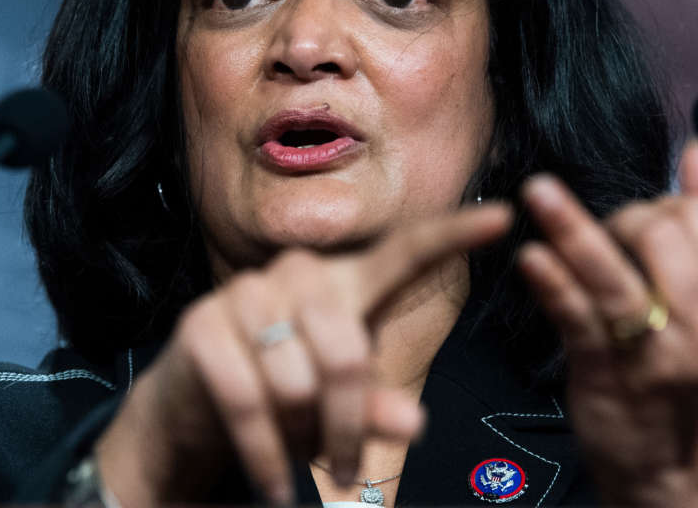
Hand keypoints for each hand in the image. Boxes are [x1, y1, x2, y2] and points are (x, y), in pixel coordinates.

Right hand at [94, 202, 511, 506]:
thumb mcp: (338, 408)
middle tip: (345, 470)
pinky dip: (266, 454)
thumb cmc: (283, 398)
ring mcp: (245, 294)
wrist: (191, 410)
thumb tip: (413, 426)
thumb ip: (375, 408)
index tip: (505, 216)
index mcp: (344, 283)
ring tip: (296, 453)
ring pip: (299, 382)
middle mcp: (297, 274)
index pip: (405, 253)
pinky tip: (273, 484)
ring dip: (301, 437)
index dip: (453, 234)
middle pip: (349, 351)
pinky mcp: (202, 325)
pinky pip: (249, 401)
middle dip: (348, 424)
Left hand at [518, 139, 697, 506]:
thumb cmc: (690, 371)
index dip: (667, 203)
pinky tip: (530, 256)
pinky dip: (551, 280)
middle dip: (626, 219)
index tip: (645, 221)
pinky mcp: (602, 370)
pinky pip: (574, 314)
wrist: (672, 469)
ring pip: (612, 272)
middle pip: (661, 234)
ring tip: (538, 192)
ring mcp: (652, 351)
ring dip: (571, 225)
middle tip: (608, 238)